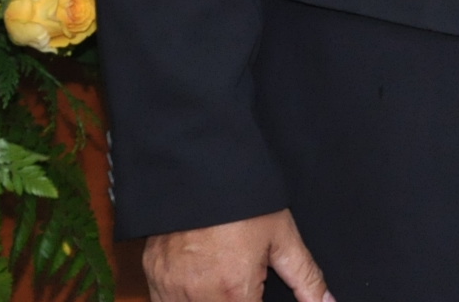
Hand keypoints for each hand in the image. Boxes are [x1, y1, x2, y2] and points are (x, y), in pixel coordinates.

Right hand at [143, 208, 334, 301]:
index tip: (254, 289)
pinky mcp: (153, 278)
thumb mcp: (282, 237)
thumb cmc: (244, 202)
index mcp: (234, 291)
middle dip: (235, 298)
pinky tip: (199, 279)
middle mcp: (197, 296)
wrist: (199, 170)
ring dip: (209, 298)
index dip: (254, 301)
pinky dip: (181, 297)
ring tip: (220, 271)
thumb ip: (305, 278)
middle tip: (238, 275)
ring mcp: (170, 289)